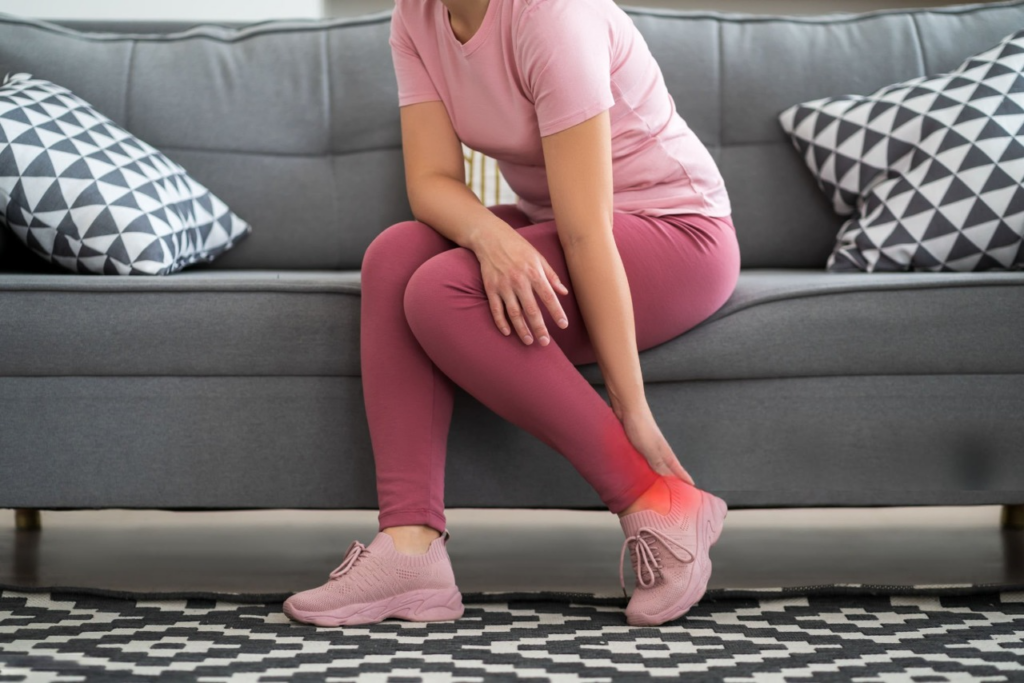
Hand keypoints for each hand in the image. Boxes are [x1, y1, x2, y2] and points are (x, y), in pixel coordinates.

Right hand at [475, 227, 569, 345]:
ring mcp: (503, 286)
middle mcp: (519, 281)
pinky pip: (496, 309)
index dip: (557, 312)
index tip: (564, 325)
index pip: (548, 297)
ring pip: (514, 313)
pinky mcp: (490, 288)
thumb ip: (551, 276)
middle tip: (545, 343)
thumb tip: (563, 292)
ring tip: (529, 341)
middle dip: (539, 328)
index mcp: (534, 273)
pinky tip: (508, 332)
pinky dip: (501, 322)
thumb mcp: (538, 257)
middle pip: (531, 310)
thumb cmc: (518, 247)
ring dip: (522, 329)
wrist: (491, 238)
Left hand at [619, 405, 695, 485]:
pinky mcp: (636, 443)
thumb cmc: (641, 426)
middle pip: (667, 467)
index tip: (692, 486)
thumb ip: (658, 463)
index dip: (684, 478)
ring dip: (655, 474)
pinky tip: (637, 472)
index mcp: (664, 452)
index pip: (677, 468)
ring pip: (653, 464)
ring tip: (654, 486)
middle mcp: (658, 450)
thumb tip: (667, 477)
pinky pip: (641, 459)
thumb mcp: (650, 449)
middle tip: (673, 492)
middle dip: (670, 479)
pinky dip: (642, 467)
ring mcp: (647, 446)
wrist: (628, 407)